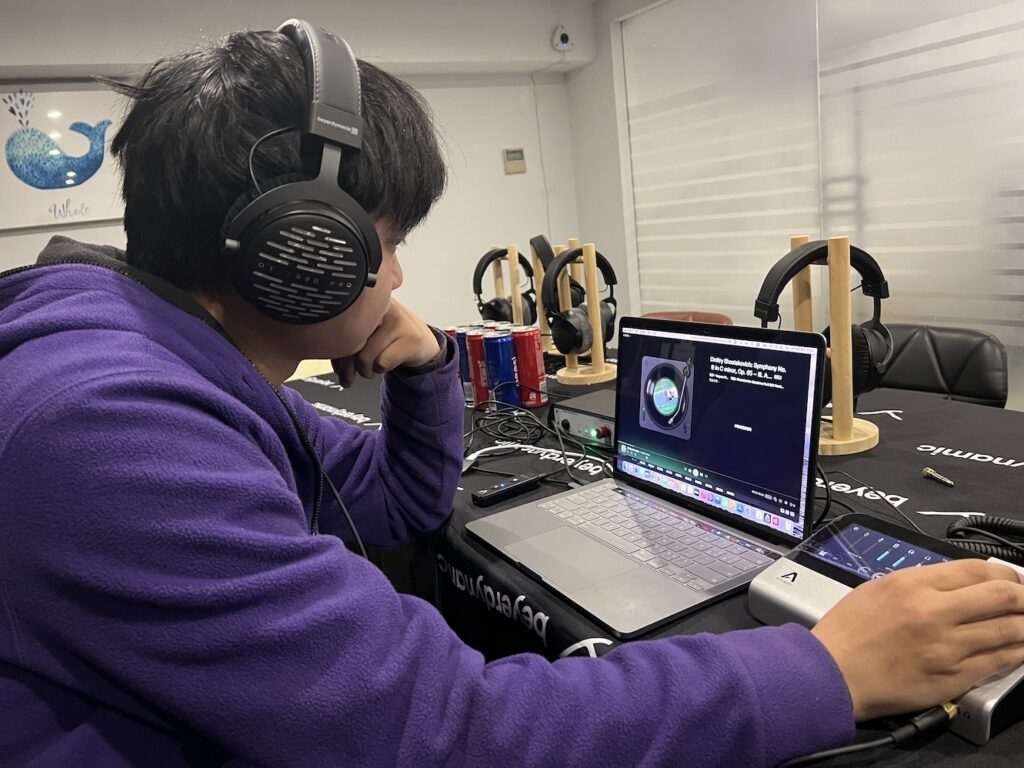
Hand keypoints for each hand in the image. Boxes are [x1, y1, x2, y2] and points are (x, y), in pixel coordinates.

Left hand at [331, 300, 438, 386]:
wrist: (420, 343)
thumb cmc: (387, 339)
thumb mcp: (363, 333)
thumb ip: (344, 341)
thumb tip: (327, 355)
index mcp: (366, 298)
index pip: (340, 327)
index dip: (335, 351)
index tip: (337, 364)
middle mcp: (382, 304)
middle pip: (351, 342)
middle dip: (347, 366)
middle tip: (347, 376)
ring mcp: (398, 318)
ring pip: (365, 356)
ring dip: (365, 370)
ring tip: (370, 368)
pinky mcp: (411, 337)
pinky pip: (382, 362)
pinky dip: (381, 369)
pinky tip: (384, 364)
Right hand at [812, 559, 1023, 720]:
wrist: (833, 673)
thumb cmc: (848, 632)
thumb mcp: (878, 589)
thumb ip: (920, 583)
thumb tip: (957, 584)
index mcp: (913, 585)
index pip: (977, 570)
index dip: (1004, 573)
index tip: (1010, 579)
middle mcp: (934, 613)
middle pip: (1003, 596)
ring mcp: (947, 648)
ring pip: (1009, 631)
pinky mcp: (953, 678)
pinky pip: (998, 662)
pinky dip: (1017, 653)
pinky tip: (1019, 647)